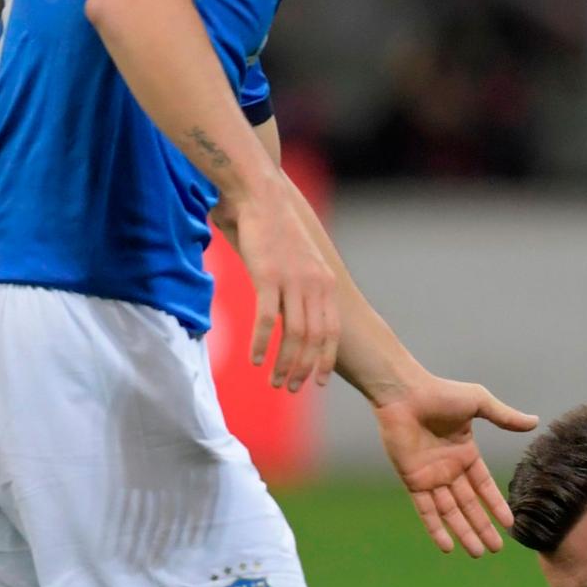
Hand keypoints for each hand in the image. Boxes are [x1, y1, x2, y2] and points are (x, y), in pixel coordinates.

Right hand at [236, 180, 340, 391]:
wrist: (261, 199)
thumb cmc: (276, 232)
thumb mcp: (300, 263)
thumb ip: (302, 290)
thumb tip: (294, 319)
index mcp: (325, 284)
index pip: (331, 331)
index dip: (325, 359)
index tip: (317, 382)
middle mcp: (315, 285)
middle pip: (314, 339)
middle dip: (303, 369)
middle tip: (291, 388)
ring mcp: (293, 281)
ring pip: (294, 334)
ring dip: (284, 363)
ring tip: (274, 382)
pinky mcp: (268, 276)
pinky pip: (268, 319)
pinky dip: (263, 344)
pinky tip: (255, 361)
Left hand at [375, 376, 538, 554]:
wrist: (404, 394)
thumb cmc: (440, 393)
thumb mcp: (480, 403)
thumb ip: (505, 417)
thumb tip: (535, 422)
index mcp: (465, 453)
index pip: (484, 486)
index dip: (497, 505)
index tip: (510, 524)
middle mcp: (449, 469)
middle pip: (469, 504)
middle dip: (482, 527)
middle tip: (495, 549)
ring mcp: (430, 477)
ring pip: (450, 512)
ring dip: (463, 532)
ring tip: (476, 553)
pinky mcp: (412, 481)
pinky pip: (425, 510)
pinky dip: (435, 528)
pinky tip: (447, 546)